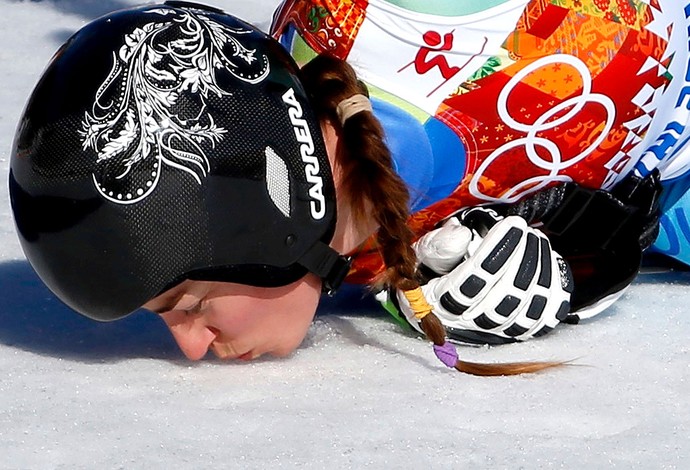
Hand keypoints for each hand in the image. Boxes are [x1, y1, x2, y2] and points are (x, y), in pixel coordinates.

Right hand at [393, 208, 573, 344]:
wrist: (448, 293)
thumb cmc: (436, 270)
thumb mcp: (424, 253)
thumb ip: (438, 246)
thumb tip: (462, 238)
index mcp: (440, 303)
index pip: (472, 283)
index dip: (496, 252)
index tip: (512, 226)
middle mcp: (469, 323)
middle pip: (505, 297)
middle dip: (523, 257)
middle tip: (527, 231)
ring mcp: (496, 330)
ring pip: (528, 307)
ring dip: (540, 269)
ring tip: (537, 240)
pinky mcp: (520, 330)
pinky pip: (545, 317)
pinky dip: (554, 290)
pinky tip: (548, 265)